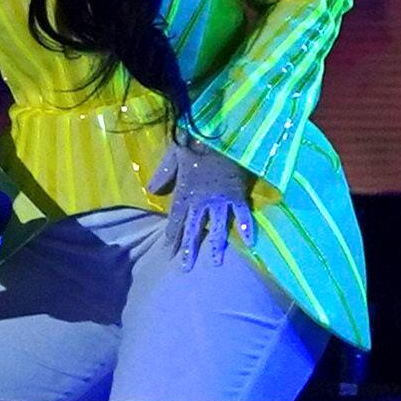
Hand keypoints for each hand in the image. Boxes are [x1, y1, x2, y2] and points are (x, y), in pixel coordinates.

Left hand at [151, 135, 256, 267]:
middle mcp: (201, 200)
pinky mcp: (237, 194)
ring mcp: (220, 199)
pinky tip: (249, 243)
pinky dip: (246, 227)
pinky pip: (243, 214)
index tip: (168, 253)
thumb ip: (163, 173)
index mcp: (185, 192)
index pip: (176, 220)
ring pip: (217, 227)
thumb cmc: (195, 139)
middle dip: (189, 248)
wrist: (221, 131)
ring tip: (216, 262)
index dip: (172, 236)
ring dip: (216, 245)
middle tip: (186, 268)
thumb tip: (151, 190)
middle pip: (194, 229)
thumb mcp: (174, 154)